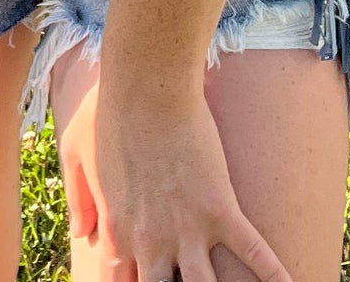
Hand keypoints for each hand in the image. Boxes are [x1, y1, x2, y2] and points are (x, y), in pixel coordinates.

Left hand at [60, 82, 291, 281]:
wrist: (146, 86)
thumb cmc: (107, 112)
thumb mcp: (76, 155)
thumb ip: (80, 201)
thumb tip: (82, 235)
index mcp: (118, 233)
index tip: (144, 280)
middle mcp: (153, 243)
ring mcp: (189, 230)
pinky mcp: (221, 209)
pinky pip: (253, 251)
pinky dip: (273, 275)